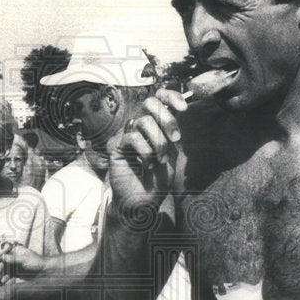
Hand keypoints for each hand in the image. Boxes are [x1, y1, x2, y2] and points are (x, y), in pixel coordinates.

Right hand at [0, 243, 46, 276]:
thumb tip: (2, 257)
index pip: (5, 251)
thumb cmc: (36, 262)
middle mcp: (14, 257)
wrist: (44, 272)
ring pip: (5, 269)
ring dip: (1, 273)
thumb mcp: (24, 260)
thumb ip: (13, 259)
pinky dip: (5, 278)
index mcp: (16, 250)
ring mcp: (14, 265)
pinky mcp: (15, 273)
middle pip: (3, 261)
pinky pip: (8, 275)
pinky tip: (4, 281)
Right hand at [107, 89, 187, 220]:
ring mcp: (127, 135)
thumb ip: (172, 135)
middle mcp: (141, 126)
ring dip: (158, 141)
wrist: (142, 203)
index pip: (159, 99)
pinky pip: (132, 137)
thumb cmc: (158, 181)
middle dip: (166, 119)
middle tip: (175, 138)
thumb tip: (176, 111)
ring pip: (143, 121)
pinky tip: (148, 164)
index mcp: (156, 126)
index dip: (170, 97)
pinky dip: (145, 151)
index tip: (183, 108)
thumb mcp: (172, 156)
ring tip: (161, 160)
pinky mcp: (116, 146)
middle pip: (149, 102)